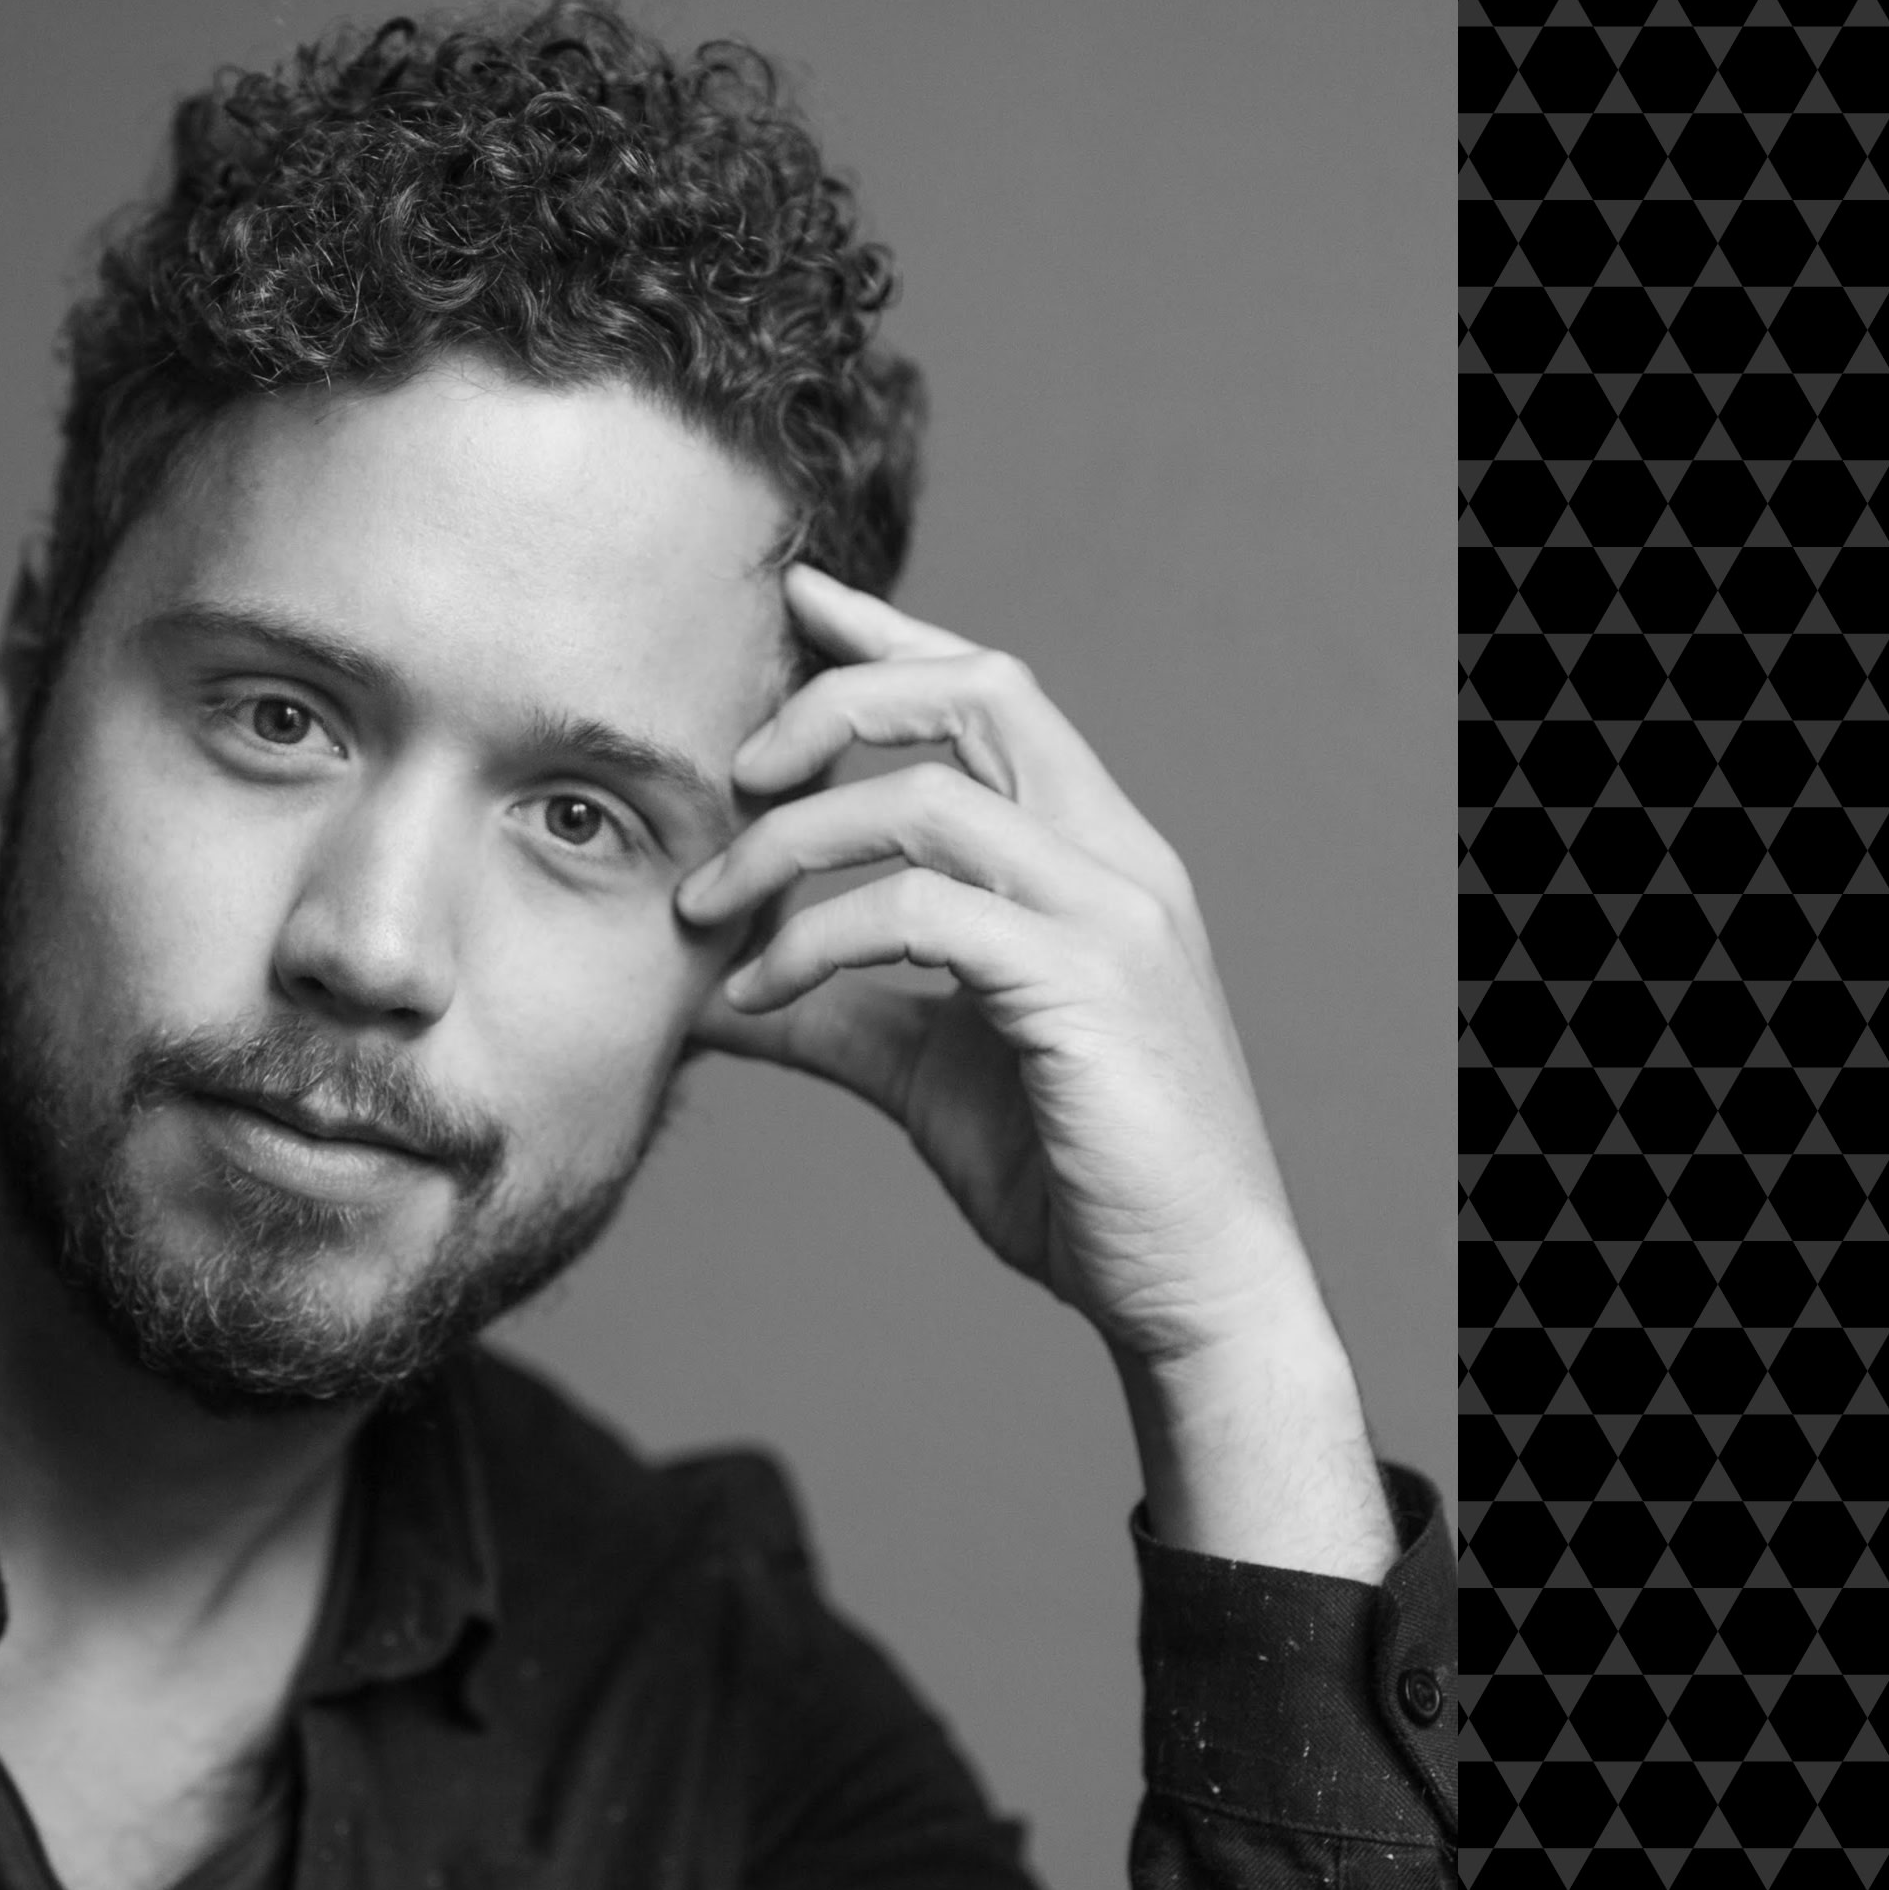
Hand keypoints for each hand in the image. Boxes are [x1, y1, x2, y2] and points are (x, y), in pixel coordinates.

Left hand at [677, 564, 1307, 1367]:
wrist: (1189, 1291)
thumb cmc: (1072, 1173)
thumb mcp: (922, 1069)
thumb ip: (825, 1007)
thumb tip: (699, 980)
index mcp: (1091, 854)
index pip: (994, 692)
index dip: (891, 634)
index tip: (797, 598)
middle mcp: (1115, 859)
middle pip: (977, 692)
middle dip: (835, 701)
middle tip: (732, 768)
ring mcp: (1109, 915)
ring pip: (926, 798)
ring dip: (789, 842)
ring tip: (704, 908)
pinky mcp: (1084, 986)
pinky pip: (918, 914)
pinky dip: (813, 939)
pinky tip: (757, 988)